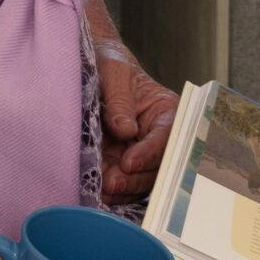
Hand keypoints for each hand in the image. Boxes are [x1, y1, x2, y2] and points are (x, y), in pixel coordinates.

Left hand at [97, 38, 178, 199]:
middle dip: (136, 178)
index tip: (129, 163)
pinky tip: (100, 194)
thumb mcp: (113, 74)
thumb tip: (126, 131)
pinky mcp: (124, 164)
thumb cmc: (109, 65)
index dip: (149, 152)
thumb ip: (120, 101)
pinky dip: (115, 192)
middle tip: (112, 182)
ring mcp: (141, 152)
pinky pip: (125, 183)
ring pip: (142, 180)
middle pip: (157, 165)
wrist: (92, 67)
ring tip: (103, 192)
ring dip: (124, 189)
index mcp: (166, 111)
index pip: (165, 136)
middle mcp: (158, 136)